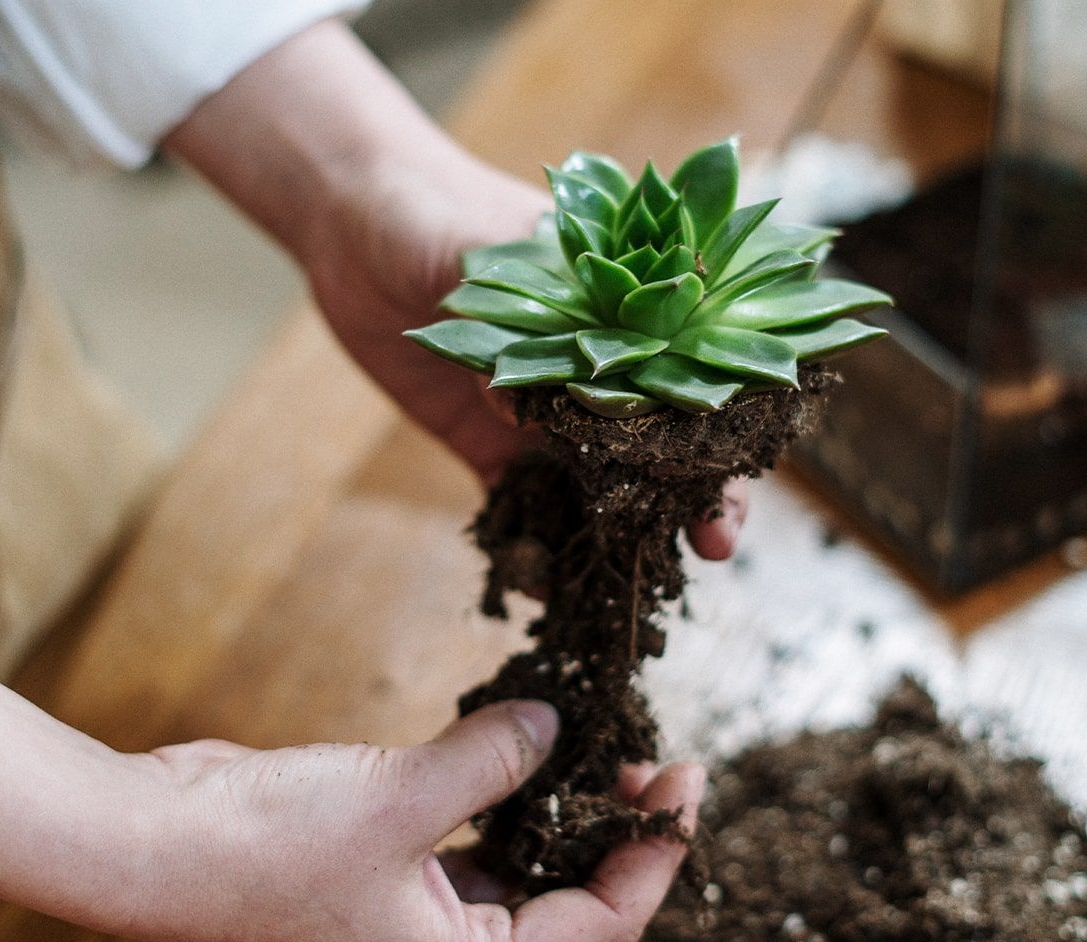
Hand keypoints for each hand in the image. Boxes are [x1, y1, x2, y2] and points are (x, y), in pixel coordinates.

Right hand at [136, 701, 704, 941]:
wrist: (150, 842)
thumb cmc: (265, 845)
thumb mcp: (400, 798)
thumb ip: (491, 760)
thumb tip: (553, 724)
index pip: (601, 925)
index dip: (654, 854)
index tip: (685, 780)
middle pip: (567, 898)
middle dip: (611, 829)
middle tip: (644, 754)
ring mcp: (411, 910)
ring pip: (517, 862)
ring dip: (554, 805)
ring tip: (591, 738)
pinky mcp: (382, 865)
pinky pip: (465, 832)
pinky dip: (494, 789)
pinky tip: (514, 738)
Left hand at [166, 19, 748, 559]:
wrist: (356, 219)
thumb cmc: (443, 210)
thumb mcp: (496, 257)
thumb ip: (522, 327)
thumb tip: (523, 401)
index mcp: (624, 319)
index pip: (694, 387)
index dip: (720, 444)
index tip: (730, 490)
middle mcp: (596, 374)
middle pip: (660, 450)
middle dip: (686, 504)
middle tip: (709, 553)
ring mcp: (542, 414)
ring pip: (596, 489)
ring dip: (614, 538)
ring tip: (621, 587)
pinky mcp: (485, 441)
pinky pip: (515, 503)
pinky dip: (527, 544)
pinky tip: (538, 585)